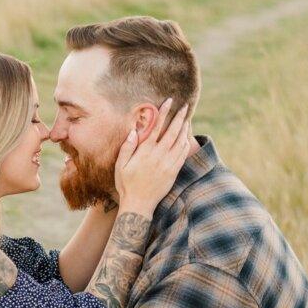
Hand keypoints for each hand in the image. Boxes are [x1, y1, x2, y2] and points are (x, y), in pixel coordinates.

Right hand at [115, 99, 192, 215]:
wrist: (139, 204)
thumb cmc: (126, 185)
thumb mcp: (121, 166)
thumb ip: (127, 148)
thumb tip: (133, 132)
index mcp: (145, 152)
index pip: (157, 127)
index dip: (163, 113)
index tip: (169, 102)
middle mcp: (159, 156)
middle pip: (172, 132)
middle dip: (179, 117)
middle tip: (185, 107)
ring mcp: (168, 164)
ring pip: (180, 142)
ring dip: (184, 129)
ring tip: (187, 119)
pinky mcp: (174, 171)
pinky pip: (183, 154)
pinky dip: (185, 143)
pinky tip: (186, 138)